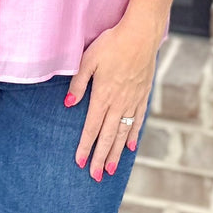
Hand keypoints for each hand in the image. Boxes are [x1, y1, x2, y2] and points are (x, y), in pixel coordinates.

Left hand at [64, 17, 157, 181]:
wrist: (141, 35)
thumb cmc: (112, 43)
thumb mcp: (88, 59)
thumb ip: (78, 82)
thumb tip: (69, 103)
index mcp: (103, 95)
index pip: (91, 127)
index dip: (85, 146)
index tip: (80, 163)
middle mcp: (118, 103)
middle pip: (107, 136)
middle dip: (100, 158)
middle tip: (95, 176)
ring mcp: (132, 100)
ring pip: (123, 133)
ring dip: (116, 152)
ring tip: (110, 169)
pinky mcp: (143, 95)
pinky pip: (137, 120)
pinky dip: (133, 135)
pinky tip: (130, 146)